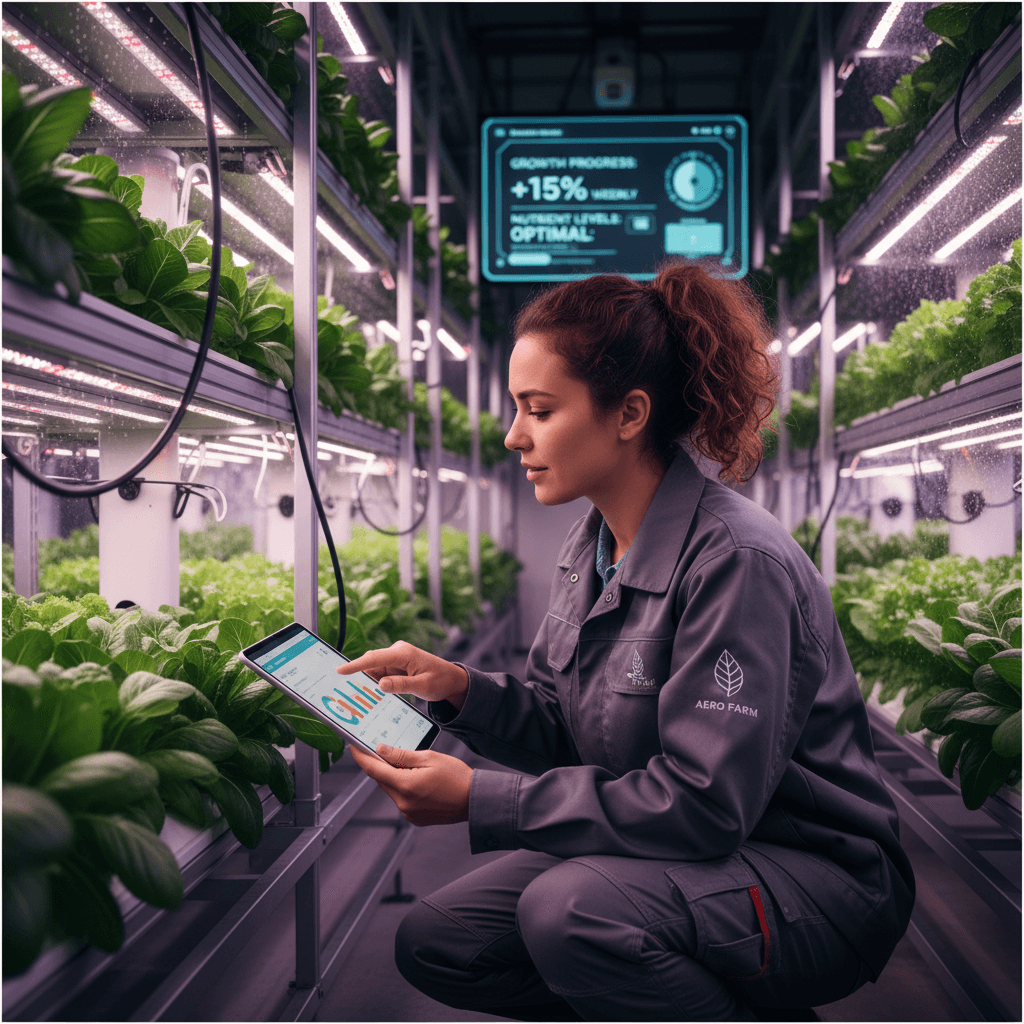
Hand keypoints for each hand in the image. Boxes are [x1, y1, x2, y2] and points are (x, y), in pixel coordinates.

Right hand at [339, 640, 468, 708]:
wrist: (453, 680)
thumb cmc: (441, 681)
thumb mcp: (422, 686)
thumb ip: (401, 685)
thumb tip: (380, 684)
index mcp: (404, 653)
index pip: (374, 658)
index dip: (355, 665)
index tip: (340, 670)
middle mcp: (398, 652)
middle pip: (371, 663)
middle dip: (359, 676)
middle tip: (345, 690)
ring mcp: (396, 659)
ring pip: (375, 670)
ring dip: (368, 682)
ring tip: (357, 696)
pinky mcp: (397, 666)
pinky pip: (381, 674)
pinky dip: (376, 684)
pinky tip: (372, 695)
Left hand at [349, 743, 472, 825]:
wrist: (474, 800)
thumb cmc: (456, 777)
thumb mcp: (429, 758)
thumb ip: (402, 755)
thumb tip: (380, 750)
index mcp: (405, 785)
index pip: (373, 770)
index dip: (361, 757)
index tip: (353, 746)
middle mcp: (403, 803)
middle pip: (381, 780)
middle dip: (380, 764)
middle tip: (382, 749)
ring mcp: (408, 813)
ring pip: (391, 789)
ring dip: (393, 776)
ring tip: (408, 763)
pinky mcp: (415, 818)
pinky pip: (401, 799)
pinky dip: (403, 786)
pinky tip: (416, 778)